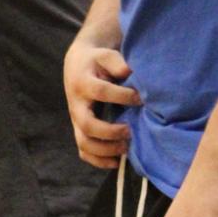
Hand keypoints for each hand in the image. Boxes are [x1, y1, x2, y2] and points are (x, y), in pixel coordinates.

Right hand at [62, 40, 138, 167]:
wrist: (77, 66)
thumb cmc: (97, 61)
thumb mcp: (105, 55)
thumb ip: (116, 62)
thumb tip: (129, 72)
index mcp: (82, 83)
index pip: (101, 92)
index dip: (122, 96)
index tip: (141, 98)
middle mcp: (76, 105)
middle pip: (88, 125)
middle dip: (110, 132)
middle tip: (130, 131)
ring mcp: (76, 120)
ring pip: (84, 143)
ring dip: (105, 150)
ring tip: (126, 148)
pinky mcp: (79, 130)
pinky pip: (84, 152)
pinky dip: (99, 161)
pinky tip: (117, 161)